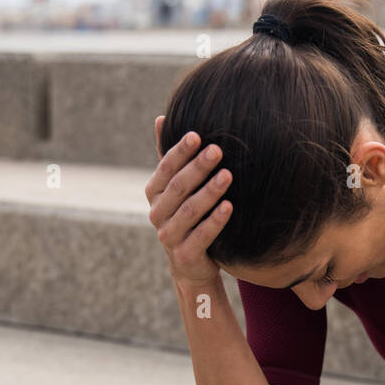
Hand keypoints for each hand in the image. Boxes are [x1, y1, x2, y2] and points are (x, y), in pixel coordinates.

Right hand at [145, 117, 231, 285]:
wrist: (192, 265)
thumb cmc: (188, 218)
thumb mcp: (177, 189)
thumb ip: (171, 159)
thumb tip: (161, 119)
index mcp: (155, 193)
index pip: (165, 168)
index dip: (180, 152)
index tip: (197, 135)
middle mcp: (157, 214)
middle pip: (178, 187)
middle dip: (198, 167)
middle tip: (217, 150)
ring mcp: (169, 236)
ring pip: (189, 210)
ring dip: (209, 191)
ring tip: (227, 175)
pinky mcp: (185, 255)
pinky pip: (201, 236)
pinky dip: (215, 221)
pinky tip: (229, 206)